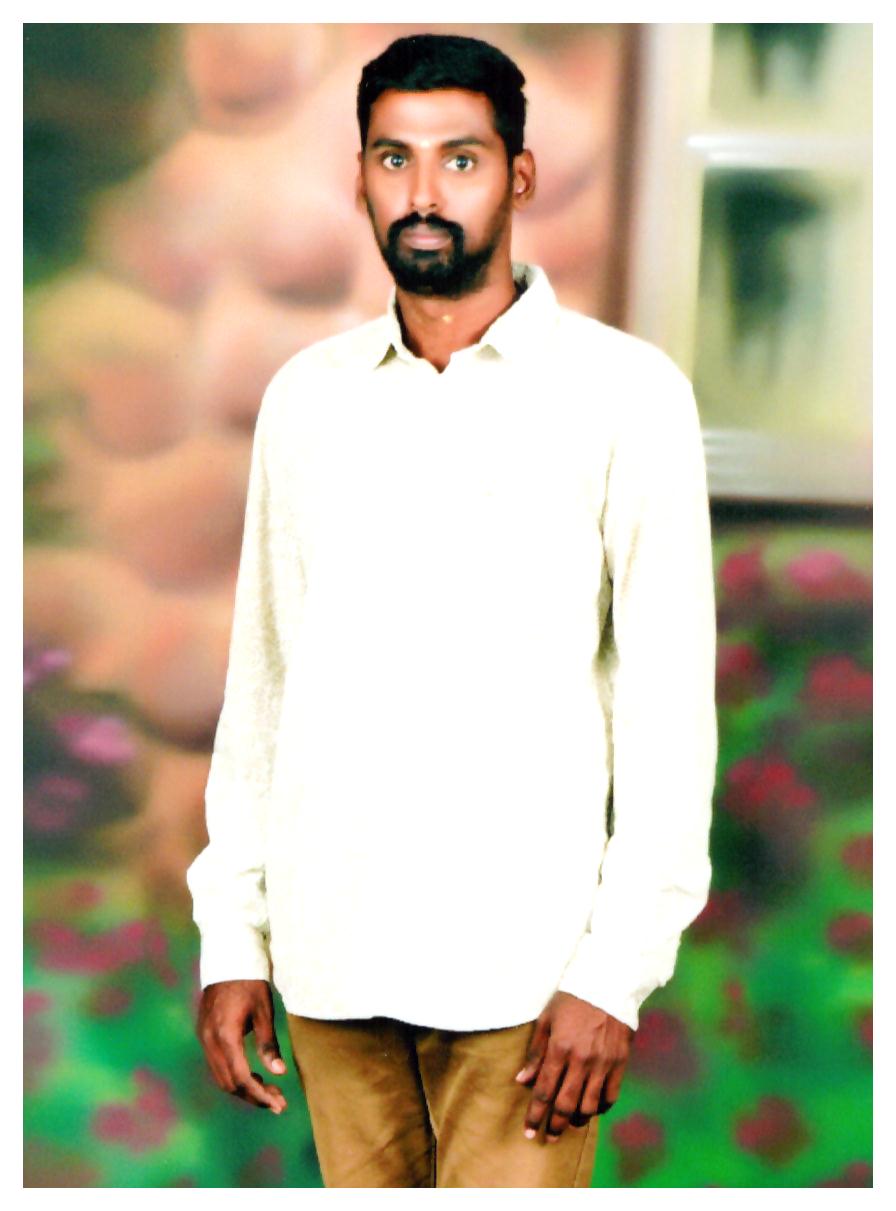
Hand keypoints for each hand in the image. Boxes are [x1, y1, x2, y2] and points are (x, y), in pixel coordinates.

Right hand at [196, 979, 288, 1113]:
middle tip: (278, 1101)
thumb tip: (279, 1073)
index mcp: (225, 1035)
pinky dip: (233, 1076)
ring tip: (268, 1091)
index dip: (260, 1095)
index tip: (279, 1105)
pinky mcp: (204, 1034)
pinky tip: (252, 1075)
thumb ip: (268, 1044)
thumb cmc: (250, 982)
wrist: (227, 958)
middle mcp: (210, 1040)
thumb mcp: (264, 1011)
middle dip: (254, 1096)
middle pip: (229, 1083)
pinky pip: (216, 1065)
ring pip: (221, 1077)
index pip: (241, 1078)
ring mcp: (203, 1038)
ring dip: (243, 1088)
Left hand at [515, 991, 633, 1141]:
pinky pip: (611, 1094)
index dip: (536, 1114)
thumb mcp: (547, 1019)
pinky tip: (593, 1109)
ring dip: (578, 1119)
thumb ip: (536, 1052)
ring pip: (590, 1104)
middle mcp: (581, 1060)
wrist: (608, 981)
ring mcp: (603, 1062)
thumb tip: (523, 1081)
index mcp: (559, 1048)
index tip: (530, 1131)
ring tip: (569, 1125)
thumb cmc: (572, 997)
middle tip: (549, 1137)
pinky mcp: (620, 1061)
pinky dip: (602, 1107)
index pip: (544, 1091)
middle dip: (555, 1125)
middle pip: (566, 1104)